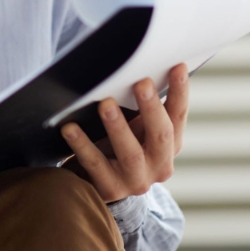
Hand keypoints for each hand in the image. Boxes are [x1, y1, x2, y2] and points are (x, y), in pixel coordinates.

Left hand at [60, 62, 188, 202]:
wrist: (97, 184)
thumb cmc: (117, 143)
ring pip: (130, 153)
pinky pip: (95, 164)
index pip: (178, 116)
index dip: (180, 92)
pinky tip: (69, 128)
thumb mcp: (135, 126)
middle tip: (141, 82)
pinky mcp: (110, 189)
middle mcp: (159, 164)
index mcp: (169, 145)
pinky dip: (82, 144)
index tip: (177, 65)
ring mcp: (136, 180)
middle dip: (151, 107)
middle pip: (161, 134)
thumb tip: (131, 61)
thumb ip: (138, 103)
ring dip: (118, 126)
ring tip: (105, 104)